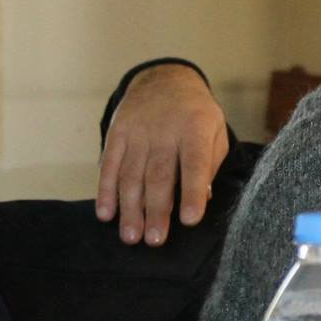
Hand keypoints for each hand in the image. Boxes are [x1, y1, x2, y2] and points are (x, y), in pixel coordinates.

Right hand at [95, 64, 229, 245]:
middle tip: (154, 240)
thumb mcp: (215, 132)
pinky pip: (109, 165)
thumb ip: (210, 164)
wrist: (165, 80)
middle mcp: (165, 131)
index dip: (192, 192)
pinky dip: (105, 190)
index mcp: (195, 129)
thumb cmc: (196, 116)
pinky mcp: (117, 134)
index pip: (195, 163)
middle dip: (156, 210)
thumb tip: (203, 198)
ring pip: (131, 174)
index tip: (189, 220)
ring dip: (129, 208)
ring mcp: (138, 132)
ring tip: (131, 236)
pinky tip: (106, 213)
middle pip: (159, 174)